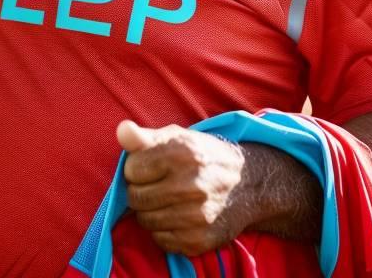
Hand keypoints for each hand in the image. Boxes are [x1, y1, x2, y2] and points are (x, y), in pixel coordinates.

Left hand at [117, 121, 248, 256]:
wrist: (249, 184)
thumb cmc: (204, 157)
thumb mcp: (179, 137)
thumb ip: (145, 137)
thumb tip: (122, 131)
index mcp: (183, 154)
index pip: (132, 169)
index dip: (137, 168)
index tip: (150, 167)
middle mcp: (191, 186)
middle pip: (135, 197)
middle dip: (141, 191)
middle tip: (158, 185)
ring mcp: (196, 216)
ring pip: (145, 221)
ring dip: (151, 212)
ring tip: (168, 200)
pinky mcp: (198, 240)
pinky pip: (160, 240)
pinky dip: (163, 230)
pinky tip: (178, 217)